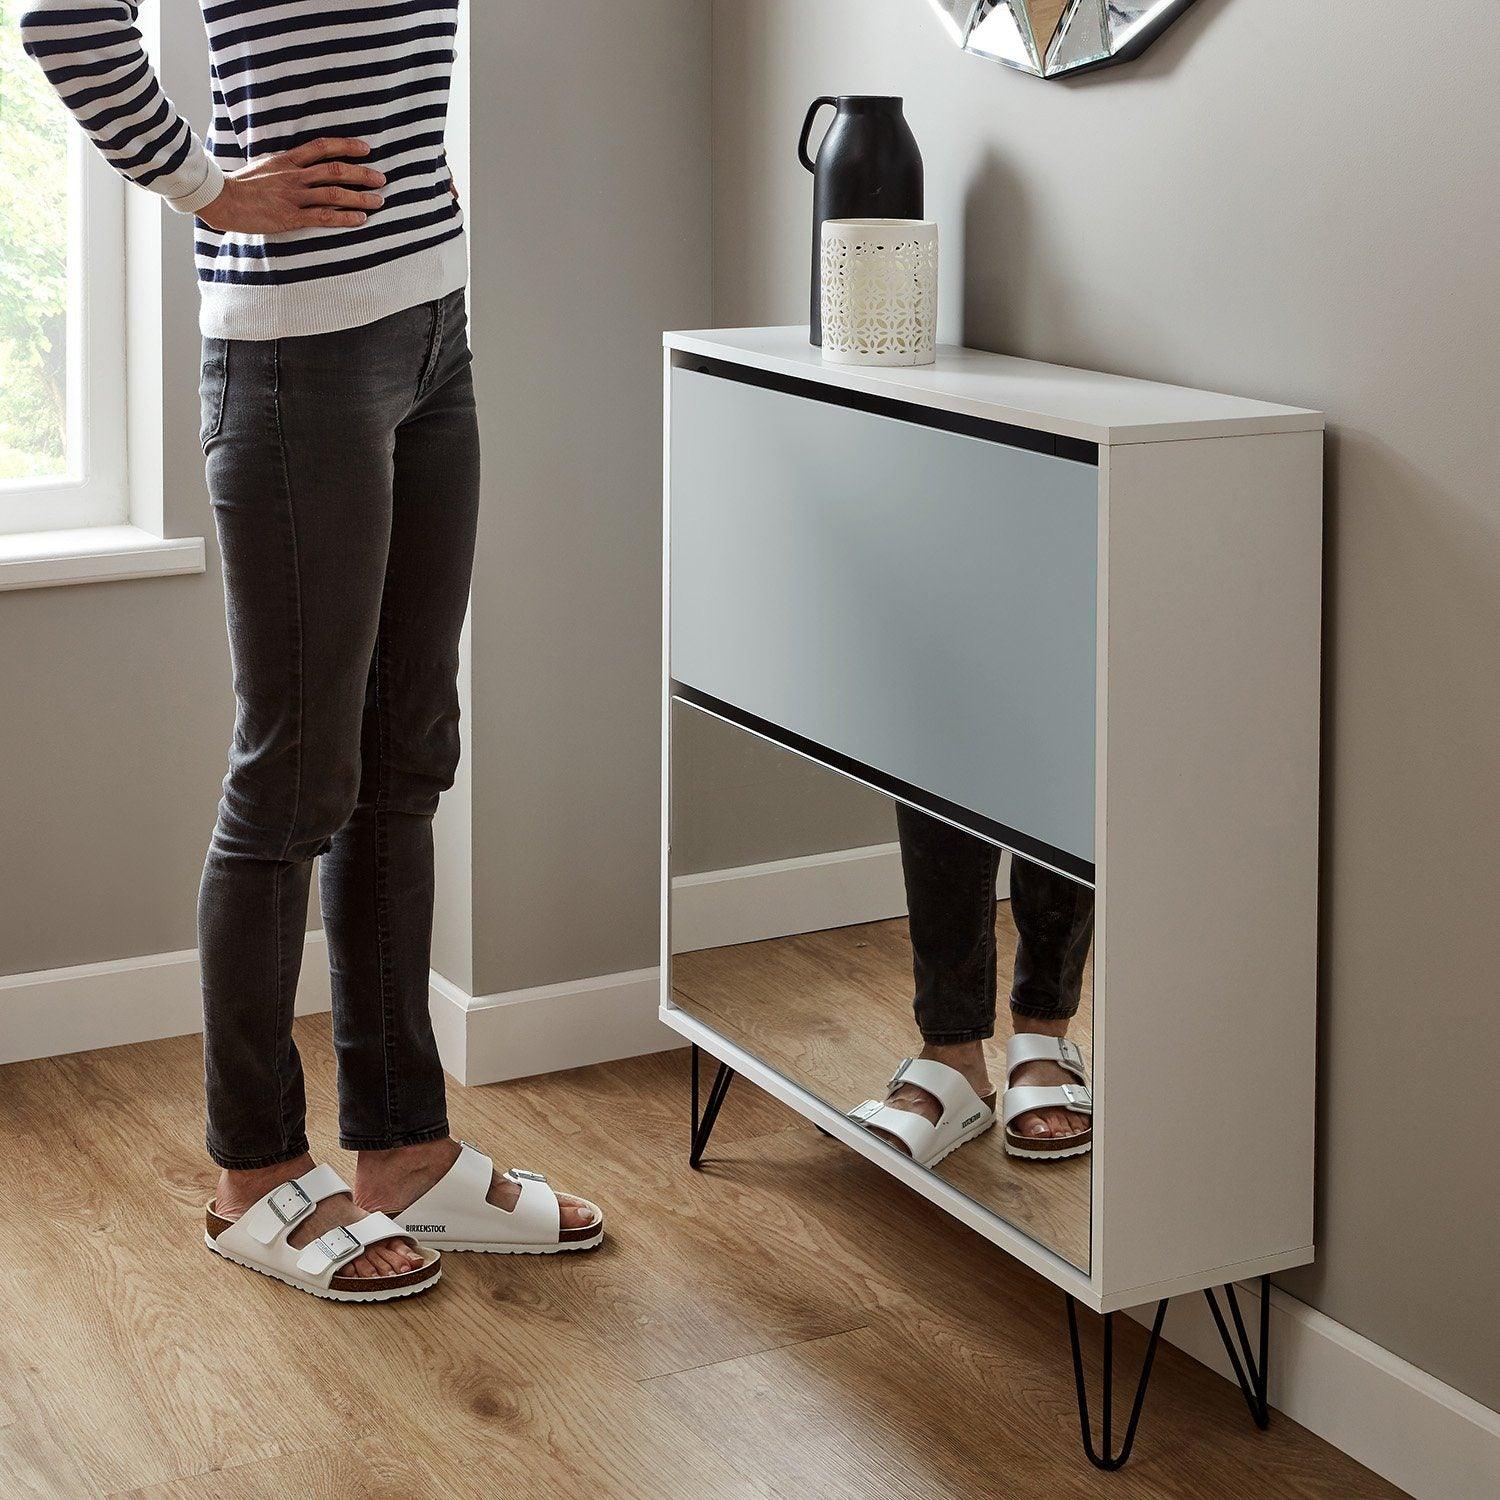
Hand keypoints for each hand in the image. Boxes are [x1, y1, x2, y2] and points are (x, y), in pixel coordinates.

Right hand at [198, 137, 384, 232]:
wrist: (221, 199)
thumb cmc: (242, 185)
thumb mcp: (265, 165)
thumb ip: (287, 165)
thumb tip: (304, 164)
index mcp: (288, 159)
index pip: (323, 146)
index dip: (347, 146)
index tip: (366, 149)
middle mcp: (294, 175)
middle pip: (336, 170)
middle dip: (363, 174)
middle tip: (382, 179)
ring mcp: (293, 196)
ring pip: (335, 193)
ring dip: (361, 197)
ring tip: (379, 201)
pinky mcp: (290, 217)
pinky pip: (324, 216)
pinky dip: (345, 217)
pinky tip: (361, 220)